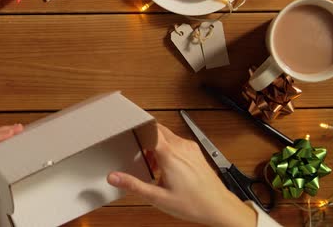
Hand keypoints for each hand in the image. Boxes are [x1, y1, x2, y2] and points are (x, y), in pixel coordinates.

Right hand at [107, 124, 256, 226]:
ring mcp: (190, 148)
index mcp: (169, 154)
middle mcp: (181, 146)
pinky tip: (166, 167)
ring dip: (157, 146)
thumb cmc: (194, 203)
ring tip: (154, 166)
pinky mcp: (196, 152)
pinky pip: (177, 142)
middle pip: (157, 130)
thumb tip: (114, 177)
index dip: (137, 125)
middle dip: (146, 139)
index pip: (150, 128)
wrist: (218, 207)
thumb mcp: (157, 198)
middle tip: (139, 153)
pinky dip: (167, 150)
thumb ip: (133, 185)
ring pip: (167, 136)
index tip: (128, 126)